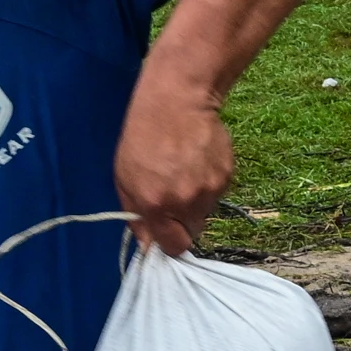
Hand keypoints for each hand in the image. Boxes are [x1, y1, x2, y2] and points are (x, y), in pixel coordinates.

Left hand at [115, 91, 231, 255]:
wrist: (176, 102)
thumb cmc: (141, 138)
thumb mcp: (124, 179)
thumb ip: (135, 216)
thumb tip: (148, 248)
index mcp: (156, 205)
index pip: (173, 247)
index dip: (168, 242)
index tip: (164, 230)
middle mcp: (186, 202)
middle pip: (191, 233)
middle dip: (181, 223)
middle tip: (172, 198)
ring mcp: (210, 189)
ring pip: (204, 212)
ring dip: (194, 202)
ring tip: (184, 174)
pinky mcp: (227, 176)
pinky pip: (216, 193)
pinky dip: (207, 185)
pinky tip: (196, 163)